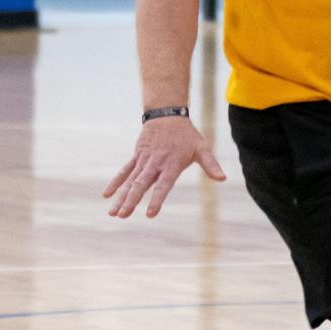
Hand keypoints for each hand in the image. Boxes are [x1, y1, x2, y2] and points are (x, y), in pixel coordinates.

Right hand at [103, 118, 225, 219]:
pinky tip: (107, 195)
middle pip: (141, 185)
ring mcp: (143, 160)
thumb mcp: (201, 148)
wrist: (166, 114)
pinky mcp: (136, 157)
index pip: (162, 185)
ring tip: (113, 213)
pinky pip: (124, 171)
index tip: (149, 214)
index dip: (156, 199)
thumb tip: (223, 178)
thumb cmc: (186, 134)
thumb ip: (210, 164)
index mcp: (171, 164)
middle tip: (122, 215)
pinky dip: (115, 183)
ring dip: (121, 197)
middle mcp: (155, 164)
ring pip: (130, 181)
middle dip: (131, 201)